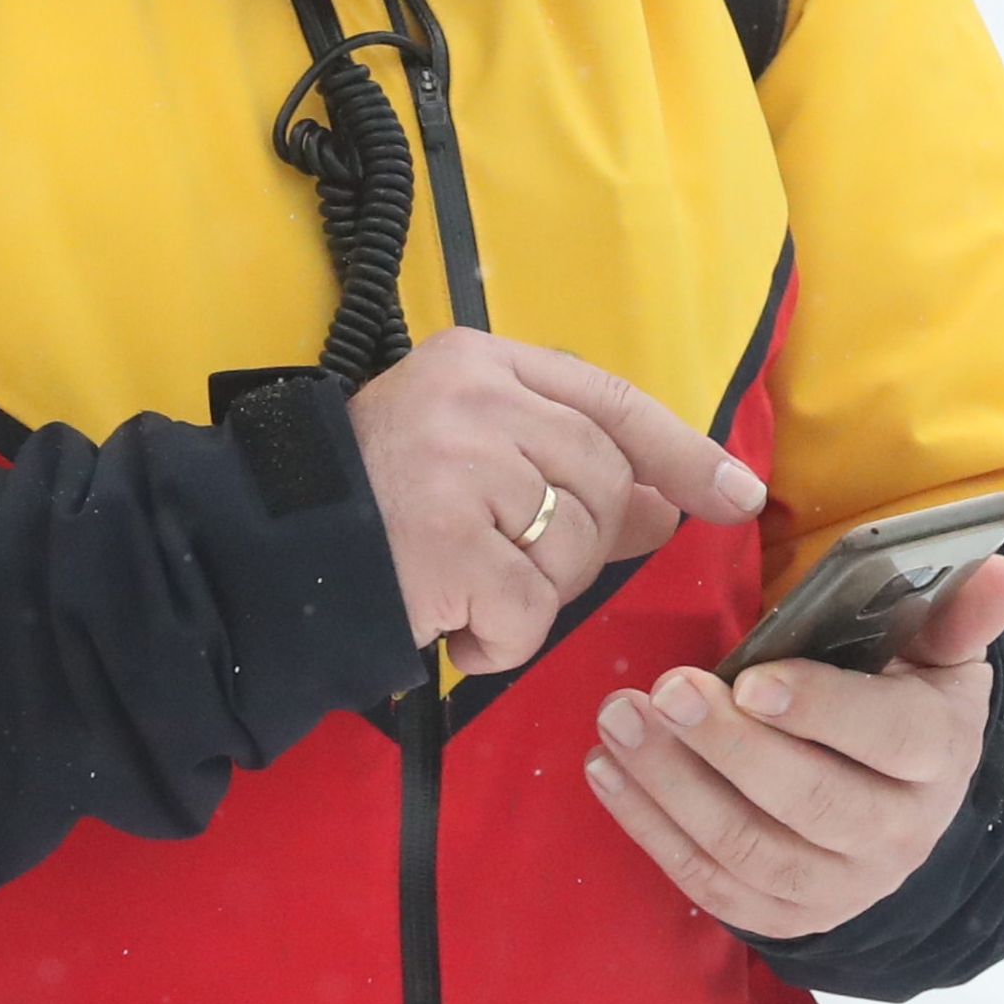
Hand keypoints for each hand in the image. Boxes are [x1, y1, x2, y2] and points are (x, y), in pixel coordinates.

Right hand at [349, 329, 765, 679]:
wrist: (267, 549)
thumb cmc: (371, 502)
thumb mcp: (468, 453)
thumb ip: (564, 468)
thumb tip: (673, 505)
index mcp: (480, 361)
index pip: (608, 399)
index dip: (682, 450)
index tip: (736, 495)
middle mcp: (475, 399)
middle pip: (604, 482)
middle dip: (587, 545)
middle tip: (520, 570)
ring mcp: (461, 466)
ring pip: (573, 550)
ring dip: (534, 596)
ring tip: (468, 593)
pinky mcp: (447, 541)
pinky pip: (530, 611)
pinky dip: (501, 641)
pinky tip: (454, 629)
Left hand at [582, 551, 1003, 936]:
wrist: (900, 806)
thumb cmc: (902, 703)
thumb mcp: (938, 657)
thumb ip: (955, 614)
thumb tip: (999, 569)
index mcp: (937, 755)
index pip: (887, 737)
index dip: (819, 709)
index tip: (751, 678)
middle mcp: (897, 834)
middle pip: (809, 801)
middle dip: (727, 746)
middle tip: (662, 690)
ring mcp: (840, 886)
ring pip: (749, 848)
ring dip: (671, 786)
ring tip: (620, 720)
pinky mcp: (785, 916)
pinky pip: (710, 883)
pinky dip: (650, 828)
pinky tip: (607, 771)